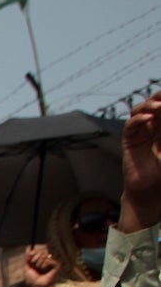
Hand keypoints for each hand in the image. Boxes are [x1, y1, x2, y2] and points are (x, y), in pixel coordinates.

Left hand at [23, 244, 59, 286]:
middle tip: (35, 267)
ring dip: (39, 264)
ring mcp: (52, 262)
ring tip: (40, 270)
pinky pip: (49, 260)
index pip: (37, 250)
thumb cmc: (32, 279)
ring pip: (44, 255)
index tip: (30, 256)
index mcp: (39, 260)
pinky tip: (45, 270)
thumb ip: (28, 257)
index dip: (33, 252)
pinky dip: (45, 265)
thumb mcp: (27, 267)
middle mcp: (46, 260)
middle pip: (40, 251)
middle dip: (35, 259)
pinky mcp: (57, 265)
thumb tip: (28, 246)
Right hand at [121, 94, 160, 230]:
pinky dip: (137, 120)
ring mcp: (140, 132)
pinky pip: (130, 126)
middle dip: (159, 96)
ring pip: (140, 110)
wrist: (152, 190)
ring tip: (159, 105)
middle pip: (153, 103)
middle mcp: (152, 126)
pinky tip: (147, 118)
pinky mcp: (129, 141)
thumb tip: (160, 119)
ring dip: (149, 105)